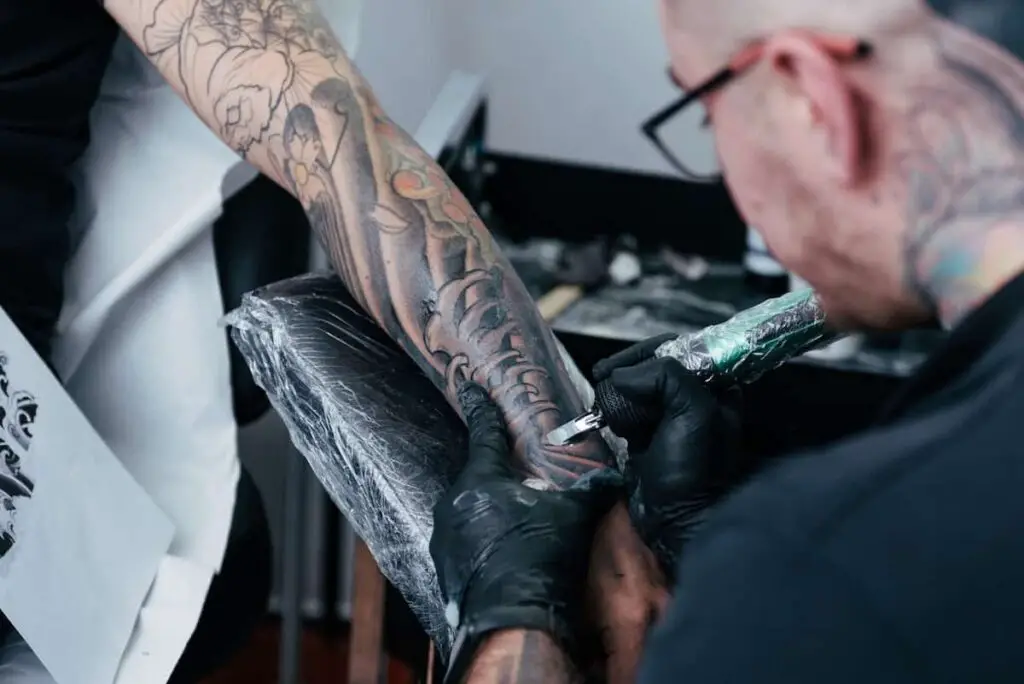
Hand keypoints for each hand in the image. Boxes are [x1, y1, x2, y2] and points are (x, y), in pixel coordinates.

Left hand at [431, 383, 620, 676]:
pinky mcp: (445, 567)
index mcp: (480, 481)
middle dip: (498, 473)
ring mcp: (443, 538)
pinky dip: (482, 537)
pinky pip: (464, 539)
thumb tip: (614, 475)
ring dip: (489, 508)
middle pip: (477, 475)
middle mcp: (452, 504)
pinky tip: (505, 547)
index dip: (482, 410)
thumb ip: (590, 490)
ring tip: (516, 517)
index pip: (483, 434)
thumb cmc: (539, 559)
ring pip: (468, 508)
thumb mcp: (571, 517)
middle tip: (517, 473)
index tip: (471, 389)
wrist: (513, 620)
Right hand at [594, 345, 748, 577]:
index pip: (679, 350)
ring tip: (602, 397)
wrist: (679, 523)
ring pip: (638, 388)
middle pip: (654, 366)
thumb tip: (620, 376)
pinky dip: (615, 409)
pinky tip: (606, 415)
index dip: (647, 352)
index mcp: (715, 388)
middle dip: (627, 370)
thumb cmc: (694, 467)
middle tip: (601, 376)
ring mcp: (669, 419)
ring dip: (617, 390)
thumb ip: (664, 377)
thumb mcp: (693, 411)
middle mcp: (694, 398)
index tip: (619, 364)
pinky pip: (628, 411)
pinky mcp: (648, 437)